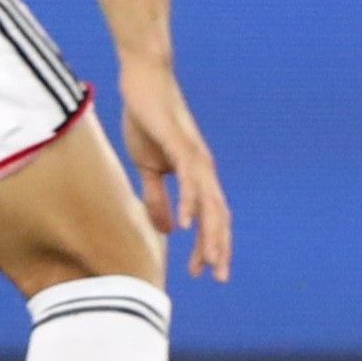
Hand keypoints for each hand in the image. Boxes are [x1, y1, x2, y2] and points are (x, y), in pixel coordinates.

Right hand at [115, 59, 231, 281]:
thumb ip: (157, 198)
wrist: (142, 83)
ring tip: (210, 261)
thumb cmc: (147, 122)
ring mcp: (194, 156)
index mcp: (196, 175)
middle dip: (219, 247)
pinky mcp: (179, 143)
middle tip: (219, 277)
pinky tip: (186, 222)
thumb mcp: (148, 168)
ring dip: (210, 233)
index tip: (201, 272)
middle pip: (218, 215)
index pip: (210, 217)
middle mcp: (202, 168)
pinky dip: (190, 201)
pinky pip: (188, 177)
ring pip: (209, 201)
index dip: (208, 245)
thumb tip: (167, 230)